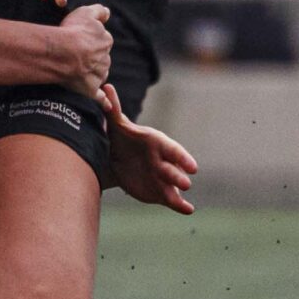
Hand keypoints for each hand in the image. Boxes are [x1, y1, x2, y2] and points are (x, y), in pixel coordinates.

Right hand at [49, 4, 111, 97]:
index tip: (79, 40)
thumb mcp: (85, 12)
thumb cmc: (72, 31)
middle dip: (91, 58)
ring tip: (76, 73)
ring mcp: (98, 75)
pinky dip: (104, 102)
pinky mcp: (91, 89)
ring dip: (93, 74)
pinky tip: (107, 105)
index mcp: (105, 40)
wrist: (64, 53)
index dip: (89, 40)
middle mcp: (105, 58)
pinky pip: (100, 97)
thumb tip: (107, 13)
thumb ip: (98, 11)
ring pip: (99, 74)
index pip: (101, 40)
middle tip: (74, 56)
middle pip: (100, 58)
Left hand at [101, 85, 195, 213]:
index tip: (192, 166)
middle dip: (178, 176)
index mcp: (157, 144)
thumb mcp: (117, 126)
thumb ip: (114, 110)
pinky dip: (180, 205)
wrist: (118, 160)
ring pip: (173, 186)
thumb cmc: (122, 140)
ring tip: (187, 203)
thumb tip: (105, 87)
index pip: (172, 150)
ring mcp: (162, 177)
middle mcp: (163, 161)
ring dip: (178, 192)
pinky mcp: (158, 192)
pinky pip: (171, 199)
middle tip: (187, 183)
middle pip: (173, 169)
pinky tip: (189, 210)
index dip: (182, 158)